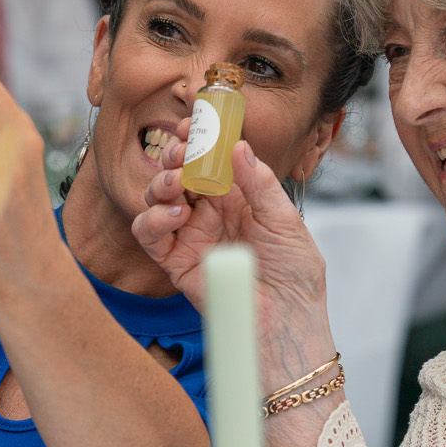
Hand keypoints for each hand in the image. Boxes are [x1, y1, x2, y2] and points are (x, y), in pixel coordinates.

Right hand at [132, 128, 336, 387]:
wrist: (286, 324)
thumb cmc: (295, 277)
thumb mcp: (285, 221)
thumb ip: (260, 183)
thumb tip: (239, 146)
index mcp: (239, 198)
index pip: (211, 159)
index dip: (200, 139)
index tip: (193, 122)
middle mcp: (211, 213)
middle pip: (180, 172)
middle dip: (175, 155)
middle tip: (179, 149)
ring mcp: (190, 236)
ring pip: (158, 198)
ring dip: (161, 183)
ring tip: (177, 184)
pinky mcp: (175, 263)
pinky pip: (149, 234)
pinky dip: (152, 219)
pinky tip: (173, 215)